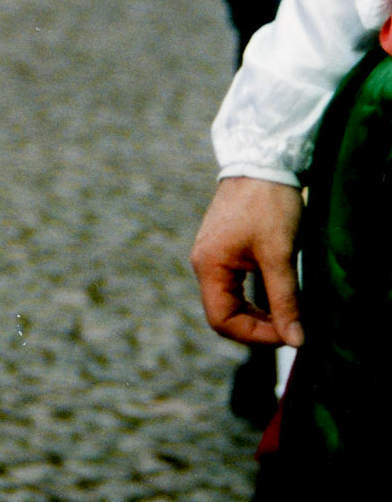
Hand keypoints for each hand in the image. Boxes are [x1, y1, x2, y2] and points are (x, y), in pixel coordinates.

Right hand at [191, 176, 304, 347]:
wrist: (264, 161)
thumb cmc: (269, 204)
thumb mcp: (280, 255)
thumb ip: (285, 300)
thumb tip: (296, 340)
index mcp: (209, 266)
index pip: (222, 320)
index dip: (255, 335)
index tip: (289, 333)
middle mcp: (205, 264)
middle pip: (224, 314)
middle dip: (258, 327)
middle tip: (293, 328)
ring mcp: (214, 255)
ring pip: (231, 301)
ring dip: (258, 313)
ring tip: (289, 315)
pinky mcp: (226, 248)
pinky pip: (235, 286)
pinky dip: (257, 297)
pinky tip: (280, 296)